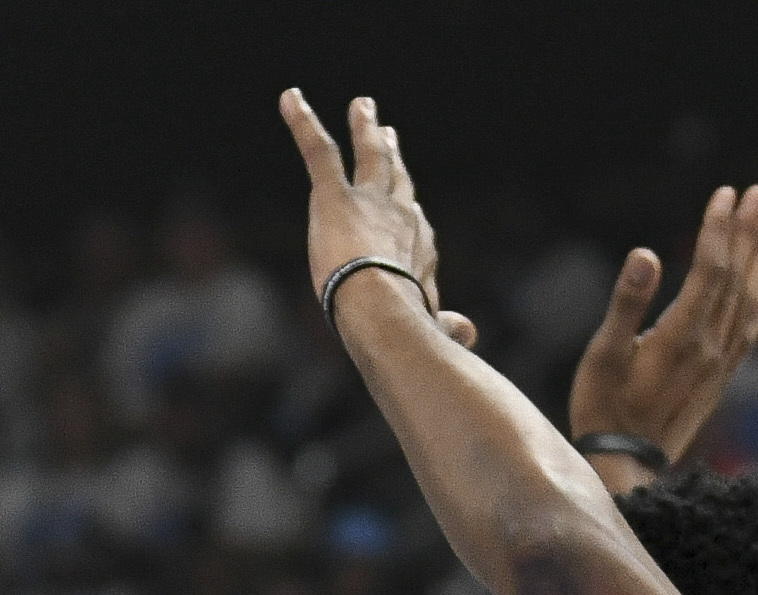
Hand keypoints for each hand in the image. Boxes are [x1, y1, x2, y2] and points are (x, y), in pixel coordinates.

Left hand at [277, 91, 478, 346]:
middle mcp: (401, 218)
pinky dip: (302, 122)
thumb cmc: (407, 326)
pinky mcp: (333, 196)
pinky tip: (289, 99)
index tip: (412, 203)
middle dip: (393, 155)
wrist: (383, 309)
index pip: (415, 228)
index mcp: (419, 251)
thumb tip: (468, 333)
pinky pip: (318, 150)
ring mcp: (369, 202)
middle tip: (389, 132)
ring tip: (362, 107)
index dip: (410, 213)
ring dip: (364, 129)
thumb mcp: (430, 327)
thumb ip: (445, 325)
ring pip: (369, 156)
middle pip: (398, 179)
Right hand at [572, 183, 757, 464]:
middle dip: (748, 231)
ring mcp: (718, 364)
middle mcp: (710, 347)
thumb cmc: (603, 410)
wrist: (625, 469)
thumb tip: (646, 254)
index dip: (719, 228)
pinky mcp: (719, 380)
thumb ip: (626, 303)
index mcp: (682, 335)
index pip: (711, 269)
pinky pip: (749, 331)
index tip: (727, 193)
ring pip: (748, 300)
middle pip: (736, 277)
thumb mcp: (603, 355)